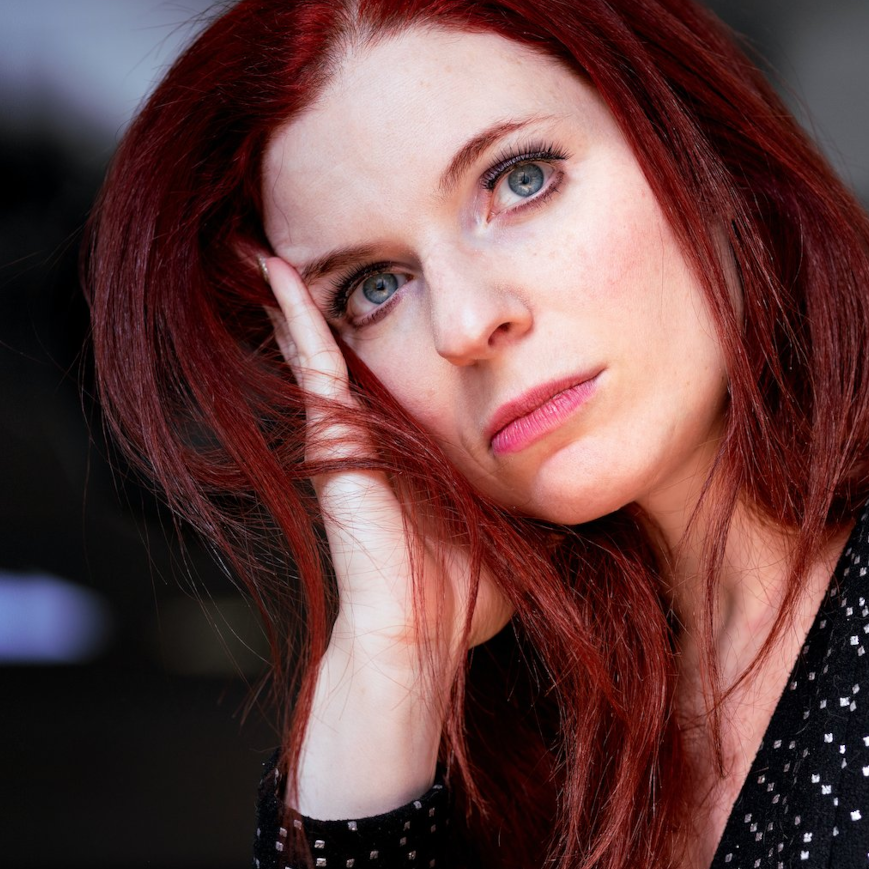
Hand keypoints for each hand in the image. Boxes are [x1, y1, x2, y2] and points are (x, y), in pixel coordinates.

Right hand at [262, 255, 510, 815]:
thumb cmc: (472, 591)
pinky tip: (278, 272)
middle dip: (356, 289)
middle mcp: (373, 432)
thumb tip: (589, 462)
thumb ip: (535, 484)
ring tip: (294, 232)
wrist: (422, 640)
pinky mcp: (330, 442)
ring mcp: (345, 435)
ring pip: (322, 343)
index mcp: (417, 445)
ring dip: (310, 292)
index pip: (408, 366)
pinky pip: (310, 363)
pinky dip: (293, 318)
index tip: (422, 275)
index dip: (410, 321)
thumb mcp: (515, 516)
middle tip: (343, 227)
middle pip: (360, 344)